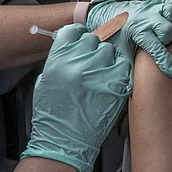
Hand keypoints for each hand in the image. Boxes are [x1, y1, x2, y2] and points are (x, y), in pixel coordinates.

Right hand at [21, 24, 130, 171]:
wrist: (64, 141)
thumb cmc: (55, 114)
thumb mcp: (47, 80)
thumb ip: (62, 58)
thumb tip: (78, 44)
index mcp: (58, 59)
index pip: (74, 31)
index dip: (80, 35)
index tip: (83, 40)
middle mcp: (79, 63)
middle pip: (95, 39)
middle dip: (94, 49)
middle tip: (92, 64)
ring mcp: (99, 73)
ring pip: (111, 51)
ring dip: (108, 60)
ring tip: (100, 76)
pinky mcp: (117, 84)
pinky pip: (124, 66)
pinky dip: (120, 72)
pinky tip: (110, 83)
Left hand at [86, 0, 171, 76]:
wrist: (103, 14)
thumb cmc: (112, 34)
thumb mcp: (117, 52)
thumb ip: (126, 68)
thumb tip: (129, 88)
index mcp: (136, 30)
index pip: (156, 48)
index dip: (166, 63)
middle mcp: (145, 17)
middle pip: (167, 29)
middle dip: (166, 39)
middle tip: (159, 43)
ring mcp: (150, 7)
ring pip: (171, 12)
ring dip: (171, 22)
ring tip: (165, 30)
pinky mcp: (154, 1)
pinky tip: (169, 19)